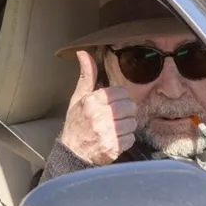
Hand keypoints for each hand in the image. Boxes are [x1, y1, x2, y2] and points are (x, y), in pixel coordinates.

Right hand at [60, 50, 137, 165]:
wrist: (72, 152)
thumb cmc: (77, 123)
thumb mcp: (78, 98)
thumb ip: (86, 76)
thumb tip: (83, 52)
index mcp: (91, 101)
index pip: (121, 93)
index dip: (119, 99)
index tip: (111, 106)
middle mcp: (98, 115)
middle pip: (130, 107)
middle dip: (125, 113)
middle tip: (114, 118)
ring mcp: (106, 132)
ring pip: (132, 123)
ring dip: (126, 127)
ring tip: (113, 130)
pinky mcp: (113, 146)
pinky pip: (131, 138)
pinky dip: (125, 140)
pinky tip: (114, 140)